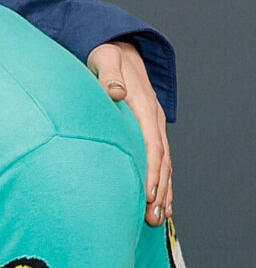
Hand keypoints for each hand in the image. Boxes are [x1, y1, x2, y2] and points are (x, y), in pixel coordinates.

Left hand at [87, 39, 171, 223]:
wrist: (118, 48)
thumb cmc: (105, 56)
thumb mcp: (104, 58)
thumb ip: (108, 74)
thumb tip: (115, 93)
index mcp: (144, 107)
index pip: (151, 145)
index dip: (151, 171)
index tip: (147, 194)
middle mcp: (153, 119)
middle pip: (162, 161)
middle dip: (159, 191)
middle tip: (153, 218)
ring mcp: (153, 126)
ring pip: (164, 165)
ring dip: (163, 192)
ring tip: (159, 219)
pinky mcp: (148, 131)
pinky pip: (160, 161)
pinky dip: (162, 183)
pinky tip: (159, 203)